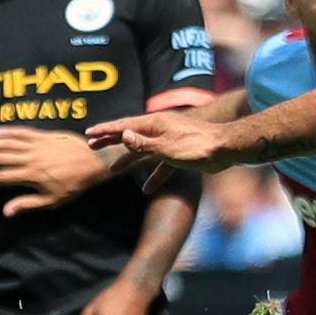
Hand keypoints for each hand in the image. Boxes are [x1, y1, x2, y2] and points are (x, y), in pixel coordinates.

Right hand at [0, 127, 108, 214]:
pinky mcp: (44, 136)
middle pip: (1, 158)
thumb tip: (6, 211)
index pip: (3, 177)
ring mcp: (37, 145)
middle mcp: (31, 158)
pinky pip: (24, 131)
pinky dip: (10, 131)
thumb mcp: (52, 200)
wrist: (94, 162)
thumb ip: (28, 204)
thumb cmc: (74, 185)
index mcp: (32, 175)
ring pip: (9, 143)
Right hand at [86, 112, 238, 174]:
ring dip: (128, 159)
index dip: (105, 130)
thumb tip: (122, 136)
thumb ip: (143, 145)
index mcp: (155, 124)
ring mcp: (171, 140)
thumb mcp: (166, 148)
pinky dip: (153, 175)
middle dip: (111, 140)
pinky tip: (147, 189)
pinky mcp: (181, 152)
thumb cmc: (197, 147)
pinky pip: (161, 164)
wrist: (227, 149)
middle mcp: (161, 129)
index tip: (88, 133)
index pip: (123, 126)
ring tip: (113, 169)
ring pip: (144, 150)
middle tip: (91, 145)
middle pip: (130, 134)